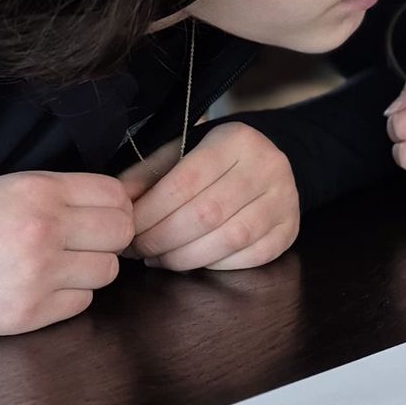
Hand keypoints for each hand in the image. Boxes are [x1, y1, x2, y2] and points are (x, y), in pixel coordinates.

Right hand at [0, 170, 136, 335]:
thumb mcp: (12, 190)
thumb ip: (64, 192)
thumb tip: (122, 200)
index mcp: (40, 191)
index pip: (115, 195)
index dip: (116, 206)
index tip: (103, 215)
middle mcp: (44, 229)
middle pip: (120, 232)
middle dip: (109, 237)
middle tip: (87, 242)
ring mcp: (40, 273)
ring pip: (107, 270)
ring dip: (90, 268)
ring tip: (60, 264)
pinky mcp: (33, 311)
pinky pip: (83, 302)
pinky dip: (70, 296)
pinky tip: (44, 286)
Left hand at [120, 121, 299, 272]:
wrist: (269, 162)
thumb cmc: (214, 160)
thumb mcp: (181, 151)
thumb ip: (148, 174)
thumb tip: (116, 204)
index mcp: (235, 139)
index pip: (184, 183)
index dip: (149, 213)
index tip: (126, 229)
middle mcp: (267, 166)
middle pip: (206, 214)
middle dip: (162, 239)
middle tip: (138, 250)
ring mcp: (284, 199)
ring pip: (229, 239)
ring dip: (185, 257)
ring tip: (160, 259)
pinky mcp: (289, 229)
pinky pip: (250, 257)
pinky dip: (216, 265)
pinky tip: (193, 261)